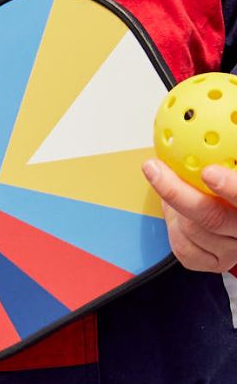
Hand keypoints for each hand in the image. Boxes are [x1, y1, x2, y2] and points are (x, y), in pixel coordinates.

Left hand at [142, 159, 236, 274]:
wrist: (232, 214)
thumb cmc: (228, 180)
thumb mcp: (229, 166)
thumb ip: (222, 154)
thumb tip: (202, 120)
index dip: (231, 187)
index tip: (208, 172)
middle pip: (212, 217)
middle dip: (177, 193)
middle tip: (154, 169)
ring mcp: (234, 251)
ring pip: (193, 230)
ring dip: (173, 208)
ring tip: (171, 187)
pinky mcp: (216, 263)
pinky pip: (183, 248)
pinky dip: (172, 227)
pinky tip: (176, 215)